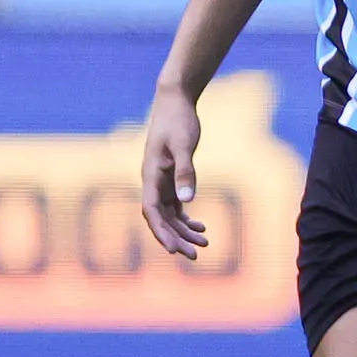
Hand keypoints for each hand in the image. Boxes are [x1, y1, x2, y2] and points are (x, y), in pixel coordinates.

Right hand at [140, 83, 206, 260]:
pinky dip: (186, 218)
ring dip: (184, 231)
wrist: (174, 101)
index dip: (161, 232)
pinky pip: (175, 205)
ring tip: (205, 243)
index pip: (152, 211)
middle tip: (195, 255)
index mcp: (151, 175)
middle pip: (161, 218)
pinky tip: (201, 227)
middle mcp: (152, 182)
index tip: (173, 250)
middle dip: (176, 238)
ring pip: (169, 215)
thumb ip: (186, 172)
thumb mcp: (184, 144)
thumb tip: (187, 201)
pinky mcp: (170, 177)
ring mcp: (161, 181)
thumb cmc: (178, 120)